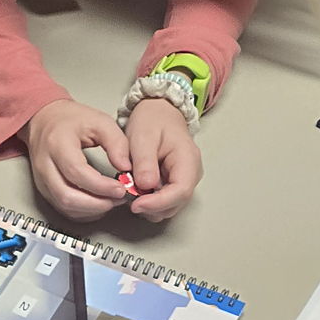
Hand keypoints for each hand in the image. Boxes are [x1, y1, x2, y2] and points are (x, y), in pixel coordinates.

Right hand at [22, 98, 132, 222]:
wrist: (44, 121)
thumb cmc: (70, 120)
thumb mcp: (99, 121)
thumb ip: (116, 143)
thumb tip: (126, 168)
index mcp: (57, 144)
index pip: (77, 172)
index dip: (100, 185)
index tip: (120, 188)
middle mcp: (45, 165)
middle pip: (67, 196)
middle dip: (97, 204)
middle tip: (118, 198)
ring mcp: (42, 180)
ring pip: (65, 206)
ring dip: (92, 210)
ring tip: (112, 201)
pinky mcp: (45, 190)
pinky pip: (64, 209)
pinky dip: (84, 212)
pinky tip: (99, 204)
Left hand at [121, 96, 201, 221]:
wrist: (158, 112)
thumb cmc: (153, 120)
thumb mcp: (143, 137)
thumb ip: (145, 161)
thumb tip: (146, 186)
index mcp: (188, 160)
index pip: (180, 191)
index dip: (158, 203)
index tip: (136, 204)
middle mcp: (190, 174)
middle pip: (176, 203)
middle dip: (152, 206)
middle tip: (128, 198)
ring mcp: (183, 180)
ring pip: (169, 206)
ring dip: (149, 206)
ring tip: (131, 190)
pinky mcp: (174, 184)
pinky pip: (163, 201)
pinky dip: (149, 201)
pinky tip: (136, 190)